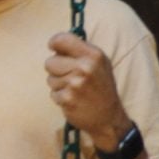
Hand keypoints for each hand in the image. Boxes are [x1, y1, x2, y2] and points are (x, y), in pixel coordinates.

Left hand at [44, 31, 130, 149]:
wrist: (109, 118)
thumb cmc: (102, 88)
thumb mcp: (100, 63)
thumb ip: (81, 50)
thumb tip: (57, 42)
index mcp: (93, 55)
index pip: (61, 40)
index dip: (54, 43)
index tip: (54, 48)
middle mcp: (84, 67)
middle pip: (50, 61)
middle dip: (56, 69)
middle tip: (70, 76)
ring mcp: (75, 84)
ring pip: (50, 78)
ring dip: (59, 84)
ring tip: (74, 90)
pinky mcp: (67, 99)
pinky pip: (53, 93)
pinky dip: (60, 97)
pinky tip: (73, 99)